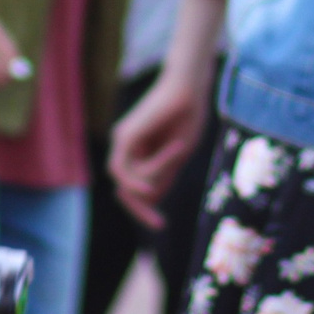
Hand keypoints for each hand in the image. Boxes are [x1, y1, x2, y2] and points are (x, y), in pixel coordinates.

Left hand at [109, 71, 209, 228]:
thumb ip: (161, 176)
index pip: (133, 189)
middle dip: (140, 208)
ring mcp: (122, 140)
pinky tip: (152, 182)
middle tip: (159, 224)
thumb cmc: (188, 117)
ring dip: (154, 177)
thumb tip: (148, 200)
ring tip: (178, 153)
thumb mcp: (176, 157)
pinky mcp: (123, 135)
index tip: (161, 225)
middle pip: (125, 190)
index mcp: (140, 152)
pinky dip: (143, 175)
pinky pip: (126, 168)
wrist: (191, 88)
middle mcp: (126, 147)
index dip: (143, 209)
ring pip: (128, 181)